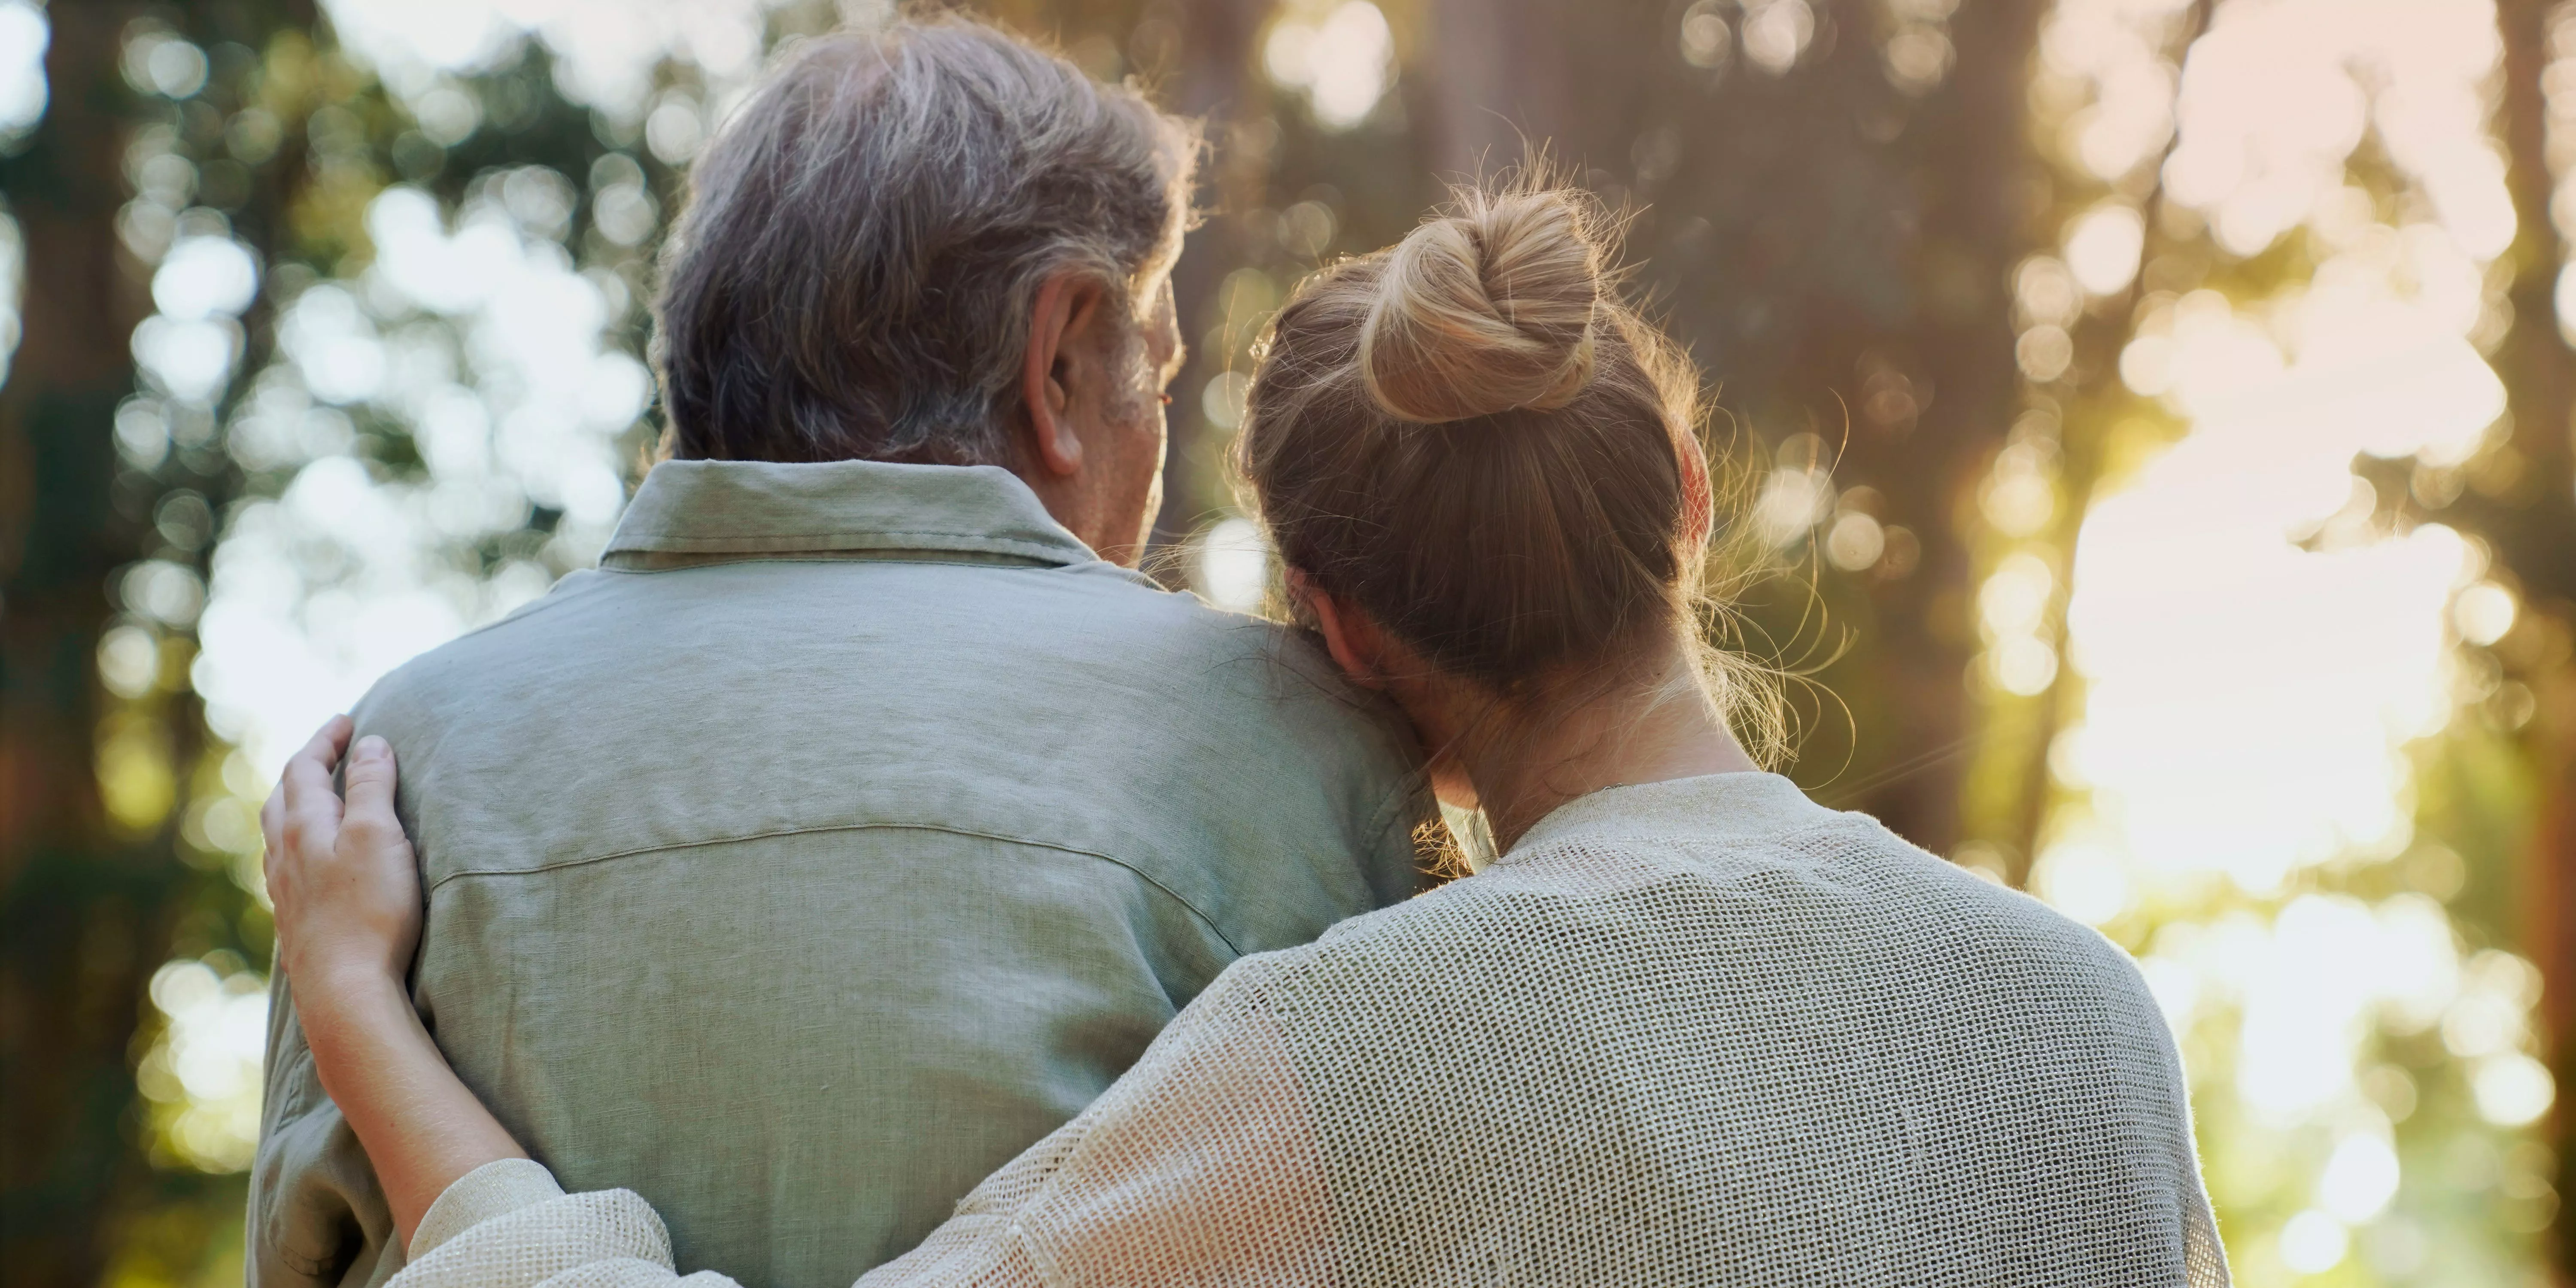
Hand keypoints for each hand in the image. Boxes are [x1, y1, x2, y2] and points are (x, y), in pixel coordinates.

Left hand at [262, 717, 423, 1000]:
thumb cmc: (370, 911)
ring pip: (277, 833)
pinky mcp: (294, 921)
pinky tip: (307, 861)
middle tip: (329, 752)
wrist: (346, 991)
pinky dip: (295, 844)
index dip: (325, 740)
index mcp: (303, 826)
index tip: (347, 721)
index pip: (304, 767)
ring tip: (314, 799)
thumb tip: (369, 744)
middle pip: (282, 797)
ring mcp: (284, 890)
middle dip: (305, 767)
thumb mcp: (379, 836)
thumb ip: (373, 786)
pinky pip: (284, 867)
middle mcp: (284, 854)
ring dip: (294, 806)